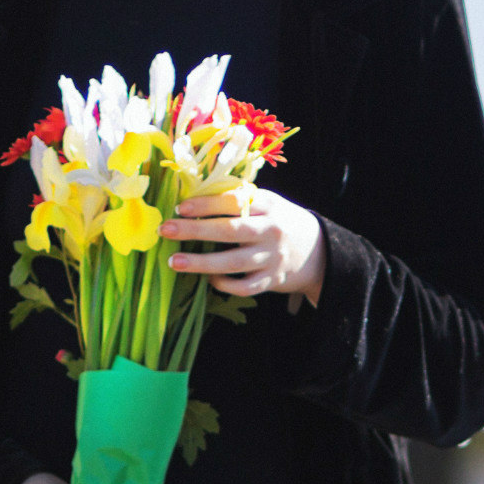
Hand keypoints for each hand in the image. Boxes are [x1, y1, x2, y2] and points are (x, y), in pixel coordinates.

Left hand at [163, 188, 323, 300]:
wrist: (317, 250)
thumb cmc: (278, 221)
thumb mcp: (266, 203)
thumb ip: (238, 200)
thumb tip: (192, 197)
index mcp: (268, 205)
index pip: (233, 201)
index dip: (205, 204)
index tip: (180, 207)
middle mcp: (271, 230)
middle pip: (230, 231)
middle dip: (195, 231)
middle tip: (166, 230)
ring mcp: (272, 258)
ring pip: (233, 263)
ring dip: (201, 263)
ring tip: (174, 261)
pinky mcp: (271, 280)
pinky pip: (244, 286)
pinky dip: (223, 284)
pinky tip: (208, 279)